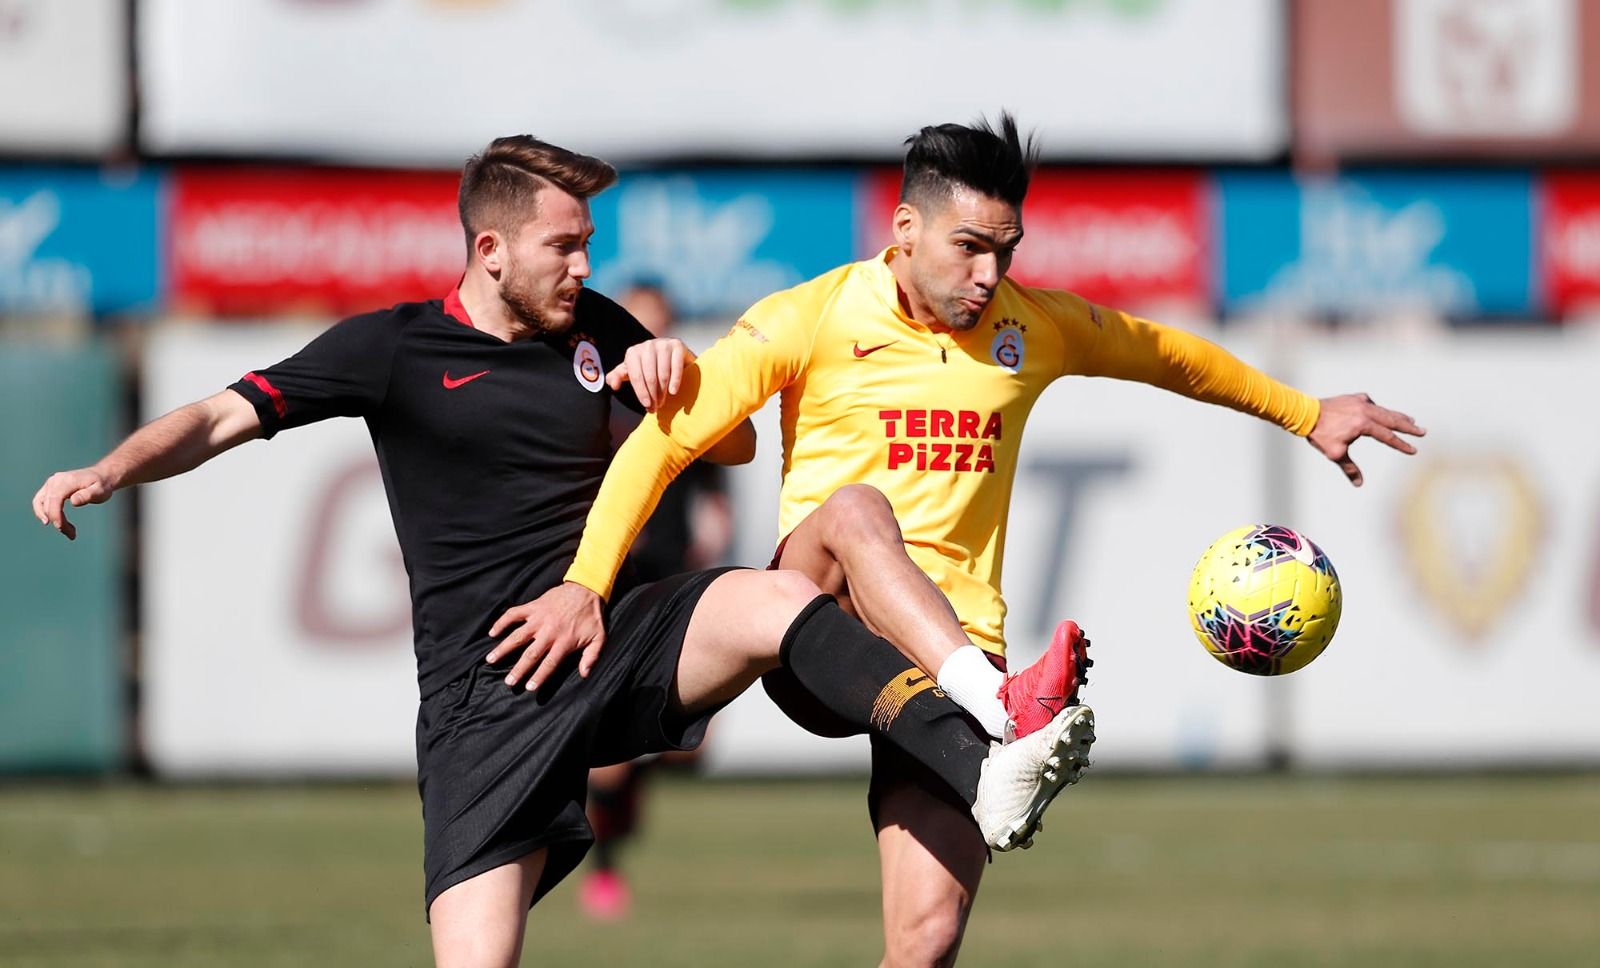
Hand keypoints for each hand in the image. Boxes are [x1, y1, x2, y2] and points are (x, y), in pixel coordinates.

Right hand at [31, 466, 114, 540]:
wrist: (101, 476)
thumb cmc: (101, 485)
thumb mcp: (100, 491)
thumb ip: (87, 495)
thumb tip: (73, 501)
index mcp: (66, 481)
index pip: (55, 499)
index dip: (55, 514)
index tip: (62, 527)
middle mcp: (55, 481)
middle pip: (48, 504)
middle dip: (57, 521)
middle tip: (72, 534)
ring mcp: (50, 484)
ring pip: (42, 504)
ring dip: (51, 519)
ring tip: (66, 531)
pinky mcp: (49, 488)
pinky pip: (40, 502)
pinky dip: (44, 513)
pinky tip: (52, 522)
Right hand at [485, 582, 606, 689]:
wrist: (586, 588)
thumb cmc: (592, 616)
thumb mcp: (599, 638)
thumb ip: (592, 657)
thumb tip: (585, 674)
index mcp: (564, 642)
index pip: (549, 663)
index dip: (539, 676)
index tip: (529, 688)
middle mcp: (549, 632)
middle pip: (530, 654)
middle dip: (518, 670)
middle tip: (508, 682)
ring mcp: (539, 618)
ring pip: (517, 635)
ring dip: (503, 648)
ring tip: (491, 660)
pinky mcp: (533, 607)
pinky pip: (514, 614)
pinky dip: (502, 622)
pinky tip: (492, 633)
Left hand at [606, 338, 691, 411]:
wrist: (669, 354)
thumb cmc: (647, 366)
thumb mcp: (631, 371)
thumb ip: (617, 376)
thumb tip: (613, 385)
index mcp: (633, 352)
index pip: (636, 376)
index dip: (641, 393)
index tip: (646, 405)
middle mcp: (647, 346)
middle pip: (650, 376)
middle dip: (653, 395)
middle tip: (655, 407)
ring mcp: (663, 344)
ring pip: (663, 373)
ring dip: (663, 391)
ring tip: (663, 401)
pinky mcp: (677, 345)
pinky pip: (676, 366)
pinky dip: (675, 381)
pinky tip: (673, 391)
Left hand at [1306, 393, 1425, 486]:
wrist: (1306, 413)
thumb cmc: (1320, 434)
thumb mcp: (1335, 454)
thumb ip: (1350, 468)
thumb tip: (1359, 484)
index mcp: (1363, 424)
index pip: (1388, 437)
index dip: (1401, 444)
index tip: (1413, 450)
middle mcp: (1365, 410)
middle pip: (1392, 420)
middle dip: (1408, 427)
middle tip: (1423, 431)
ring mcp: (1360, 401)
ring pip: (1384, 410)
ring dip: (1398, 416)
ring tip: (1411, 420)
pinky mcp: (1354, 397)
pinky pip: (1371, 403)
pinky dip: (1379, 409)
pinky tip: (1382, 412)